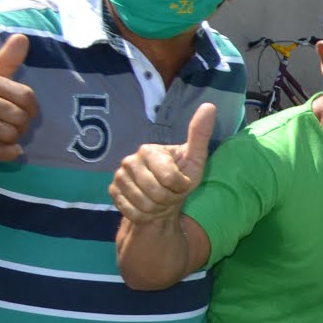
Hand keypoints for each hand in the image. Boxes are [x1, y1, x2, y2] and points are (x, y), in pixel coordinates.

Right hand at [0, 35, 38, 162]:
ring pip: (9, 134)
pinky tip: (9, 150)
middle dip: (21, 126)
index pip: (25, 95)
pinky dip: (7, 154)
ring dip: (12, 140)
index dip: (31, 109)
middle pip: (19, 116)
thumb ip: (5, 61)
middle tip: (12, 127)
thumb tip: (23, 37)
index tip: (24, 112)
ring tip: (2, 135)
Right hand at [109, 103, 216, 222]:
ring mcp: (119, 177)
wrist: (162, 200)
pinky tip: (147, 207)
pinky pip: (132, 213)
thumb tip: (209, 106)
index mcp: (149, 150)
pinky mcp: (113, 193)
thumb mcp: (195, 159)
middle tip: (171, 194)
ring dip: (158, 209)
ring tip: (160, 200)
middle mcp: (129, 161)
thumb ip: (200, 135)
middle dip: (170, 200)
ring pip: (144, 206)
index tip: (182, 182)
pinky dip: (145, 216)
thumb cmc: (182, 177)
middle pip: (156, 194)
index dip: (181, 186)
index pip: (170, 179)